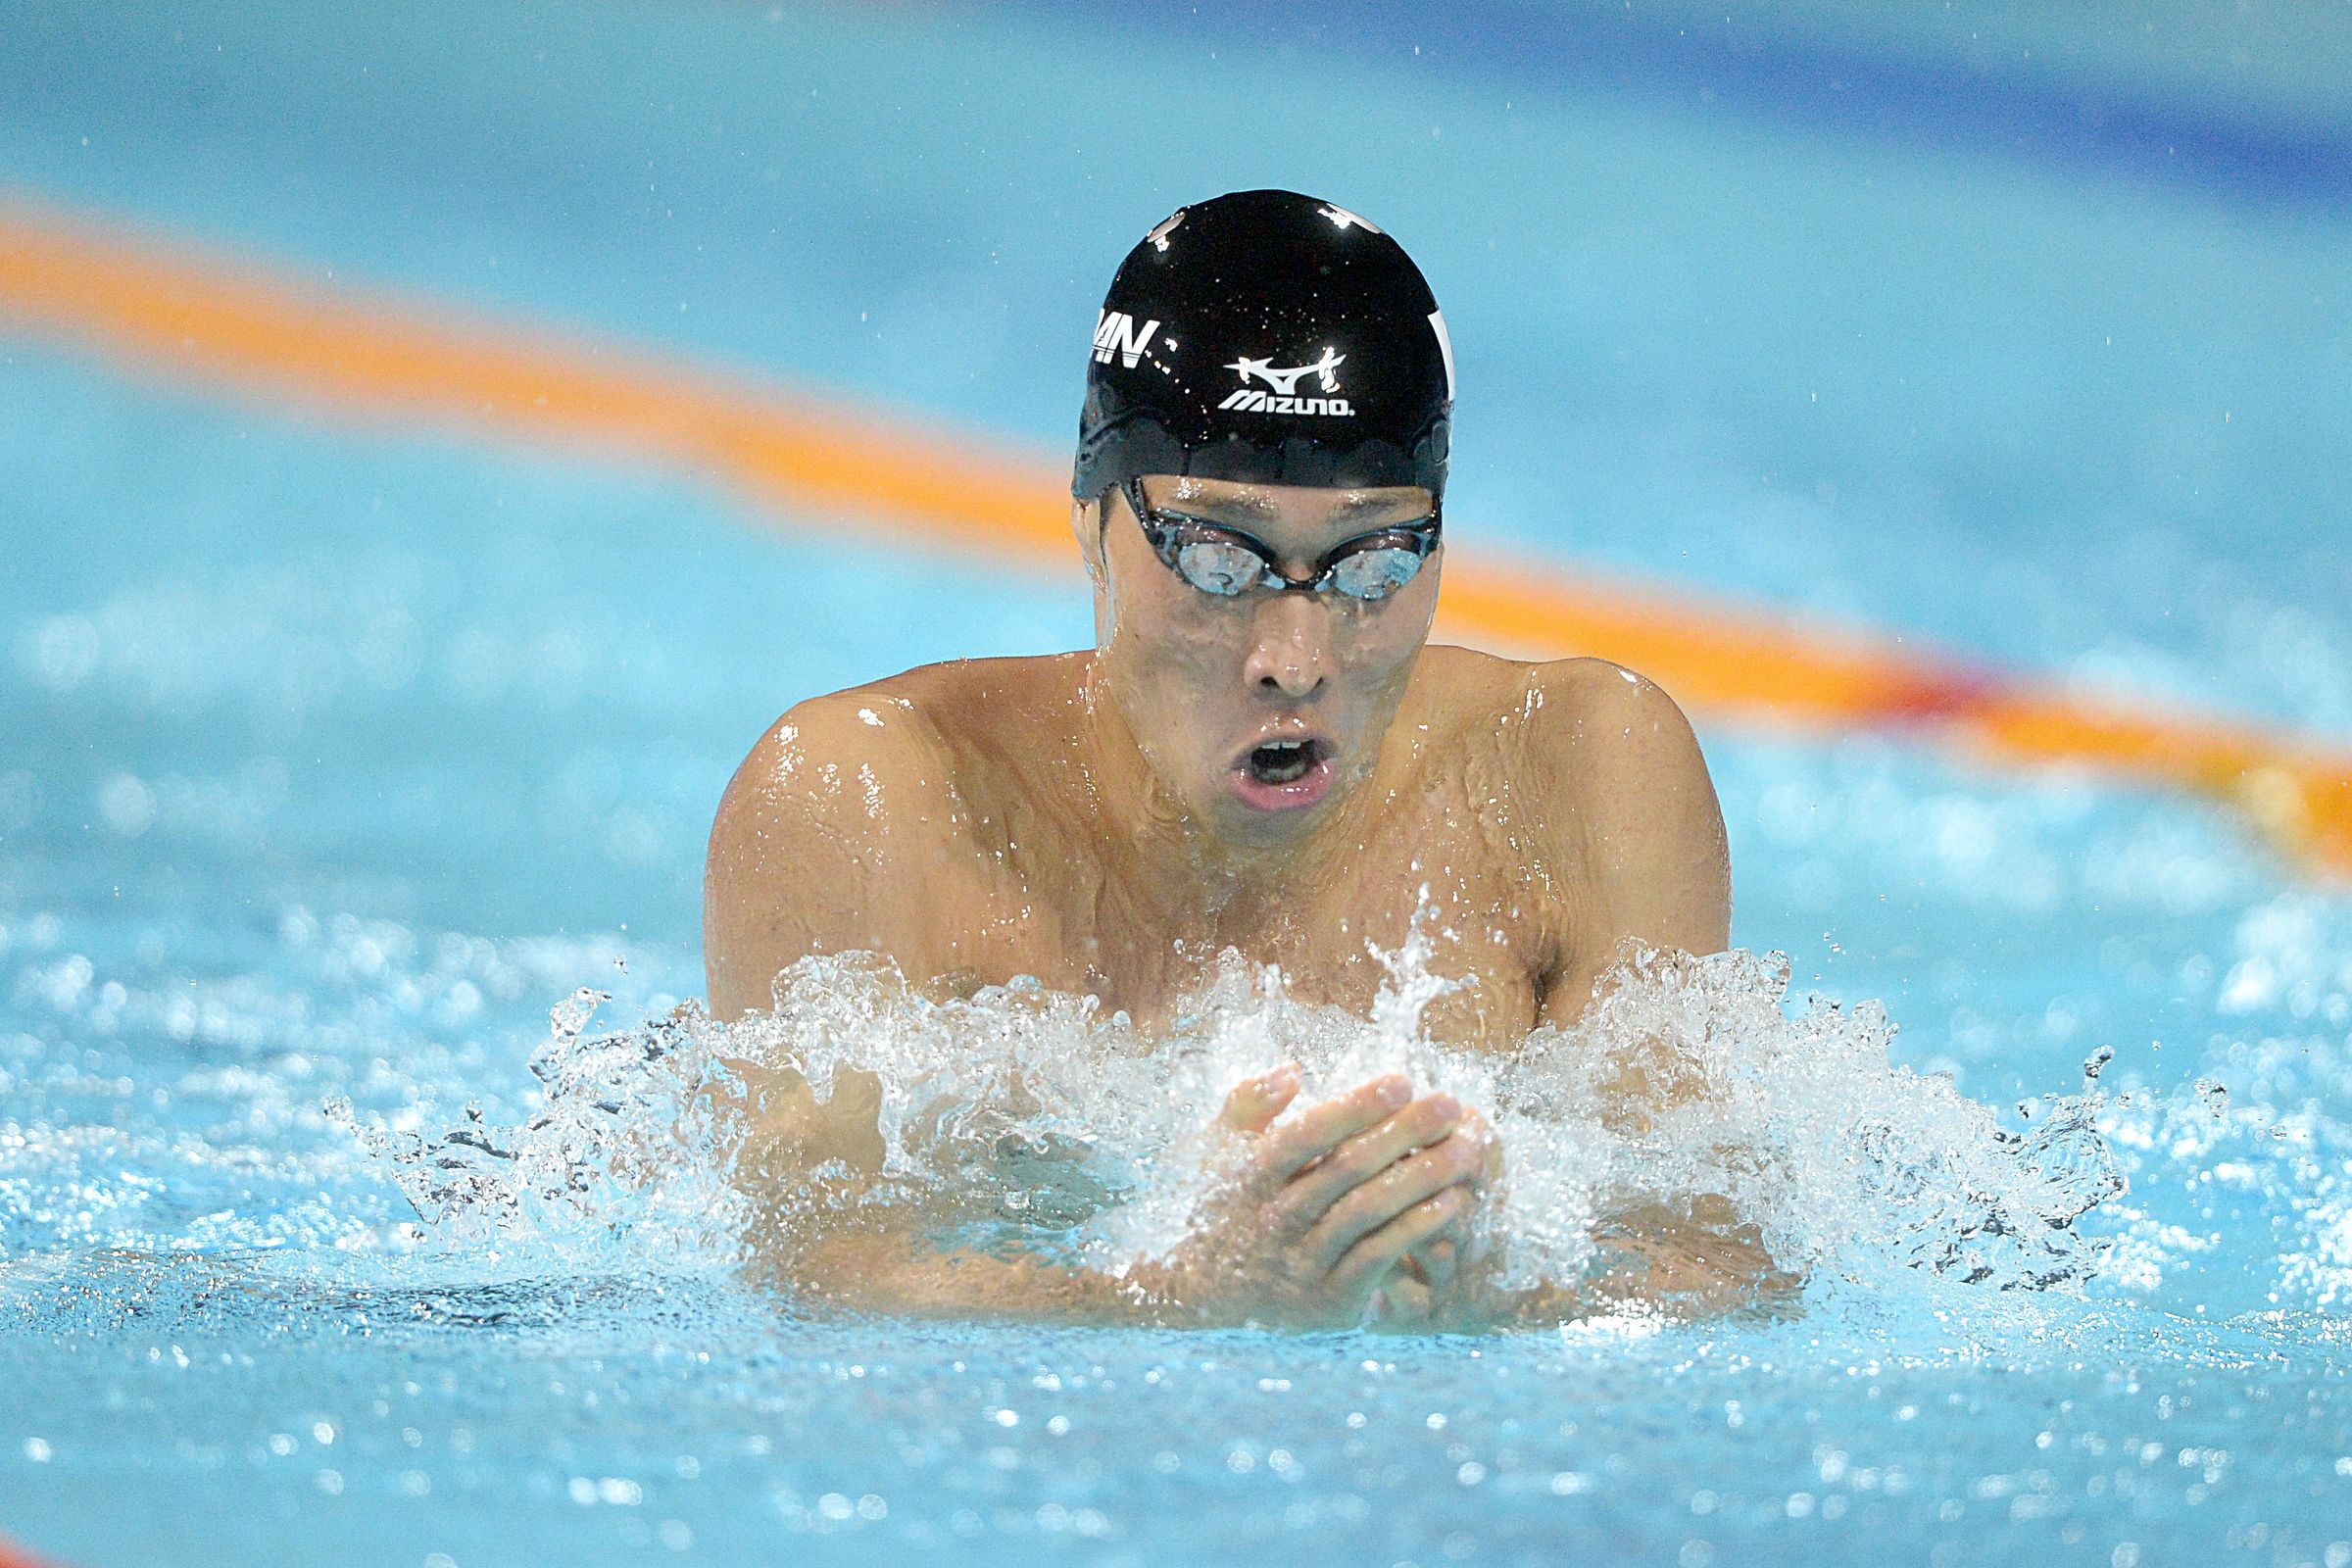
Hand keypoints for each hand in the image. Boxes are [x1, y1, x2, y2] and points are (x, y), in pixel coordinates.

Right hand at [1137, 1065, 1486, 1329]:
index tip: (1402, 1081)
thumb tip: (1293, 1071)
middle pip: (1345, 1170)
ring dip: (1422, 1178)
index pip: (1304, 1137)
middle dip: (1403, 1132)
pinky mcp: (1331, 1300)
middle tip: (1449, 1103)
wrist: (1209, 1297)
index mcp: (1249, 1177)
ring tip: (1466, 1150)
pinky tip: (1453, 1202)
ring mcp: (1303, 1263)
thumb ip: (1248, 1102)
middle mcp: (1275, 1220)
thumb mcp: (1219, 1150)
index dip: (1354, 1108)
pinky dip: (1418, 1229)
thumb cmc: (1226, 1205)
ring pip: (1369, 1213)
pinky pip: (1380, 1258)